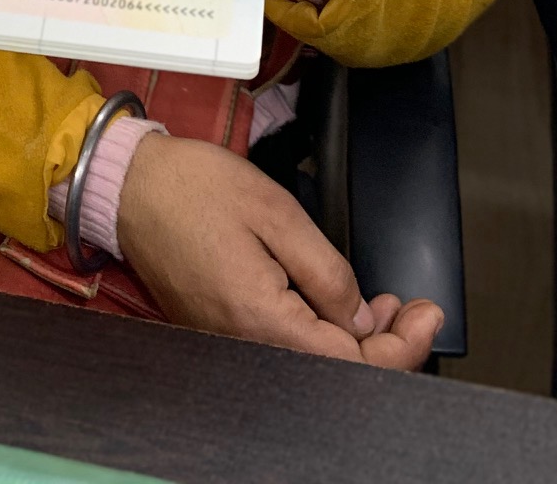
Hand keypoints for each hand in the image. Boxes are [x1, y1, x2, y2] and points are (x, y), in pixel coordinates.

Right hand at [116, 133, 442, 364]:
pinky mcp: (221, 328)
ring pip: (308, 362)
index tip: (427, 314)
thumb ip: (327, 270)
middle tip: (412, 308)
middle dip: (384, 346)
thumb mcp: (276, 212)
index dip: (400, 347)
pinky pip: (281, 346)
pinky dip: (319, 332)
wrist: (129, 184)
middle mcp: (245, 344)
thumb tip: (360, 317)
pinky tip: (335, 303)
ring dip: (353, 339)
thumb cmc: (196, 188)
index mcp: (262, 318)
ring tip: (380, 303)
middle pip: (332, 372)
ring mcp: (230, 340)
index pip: (350, 364)